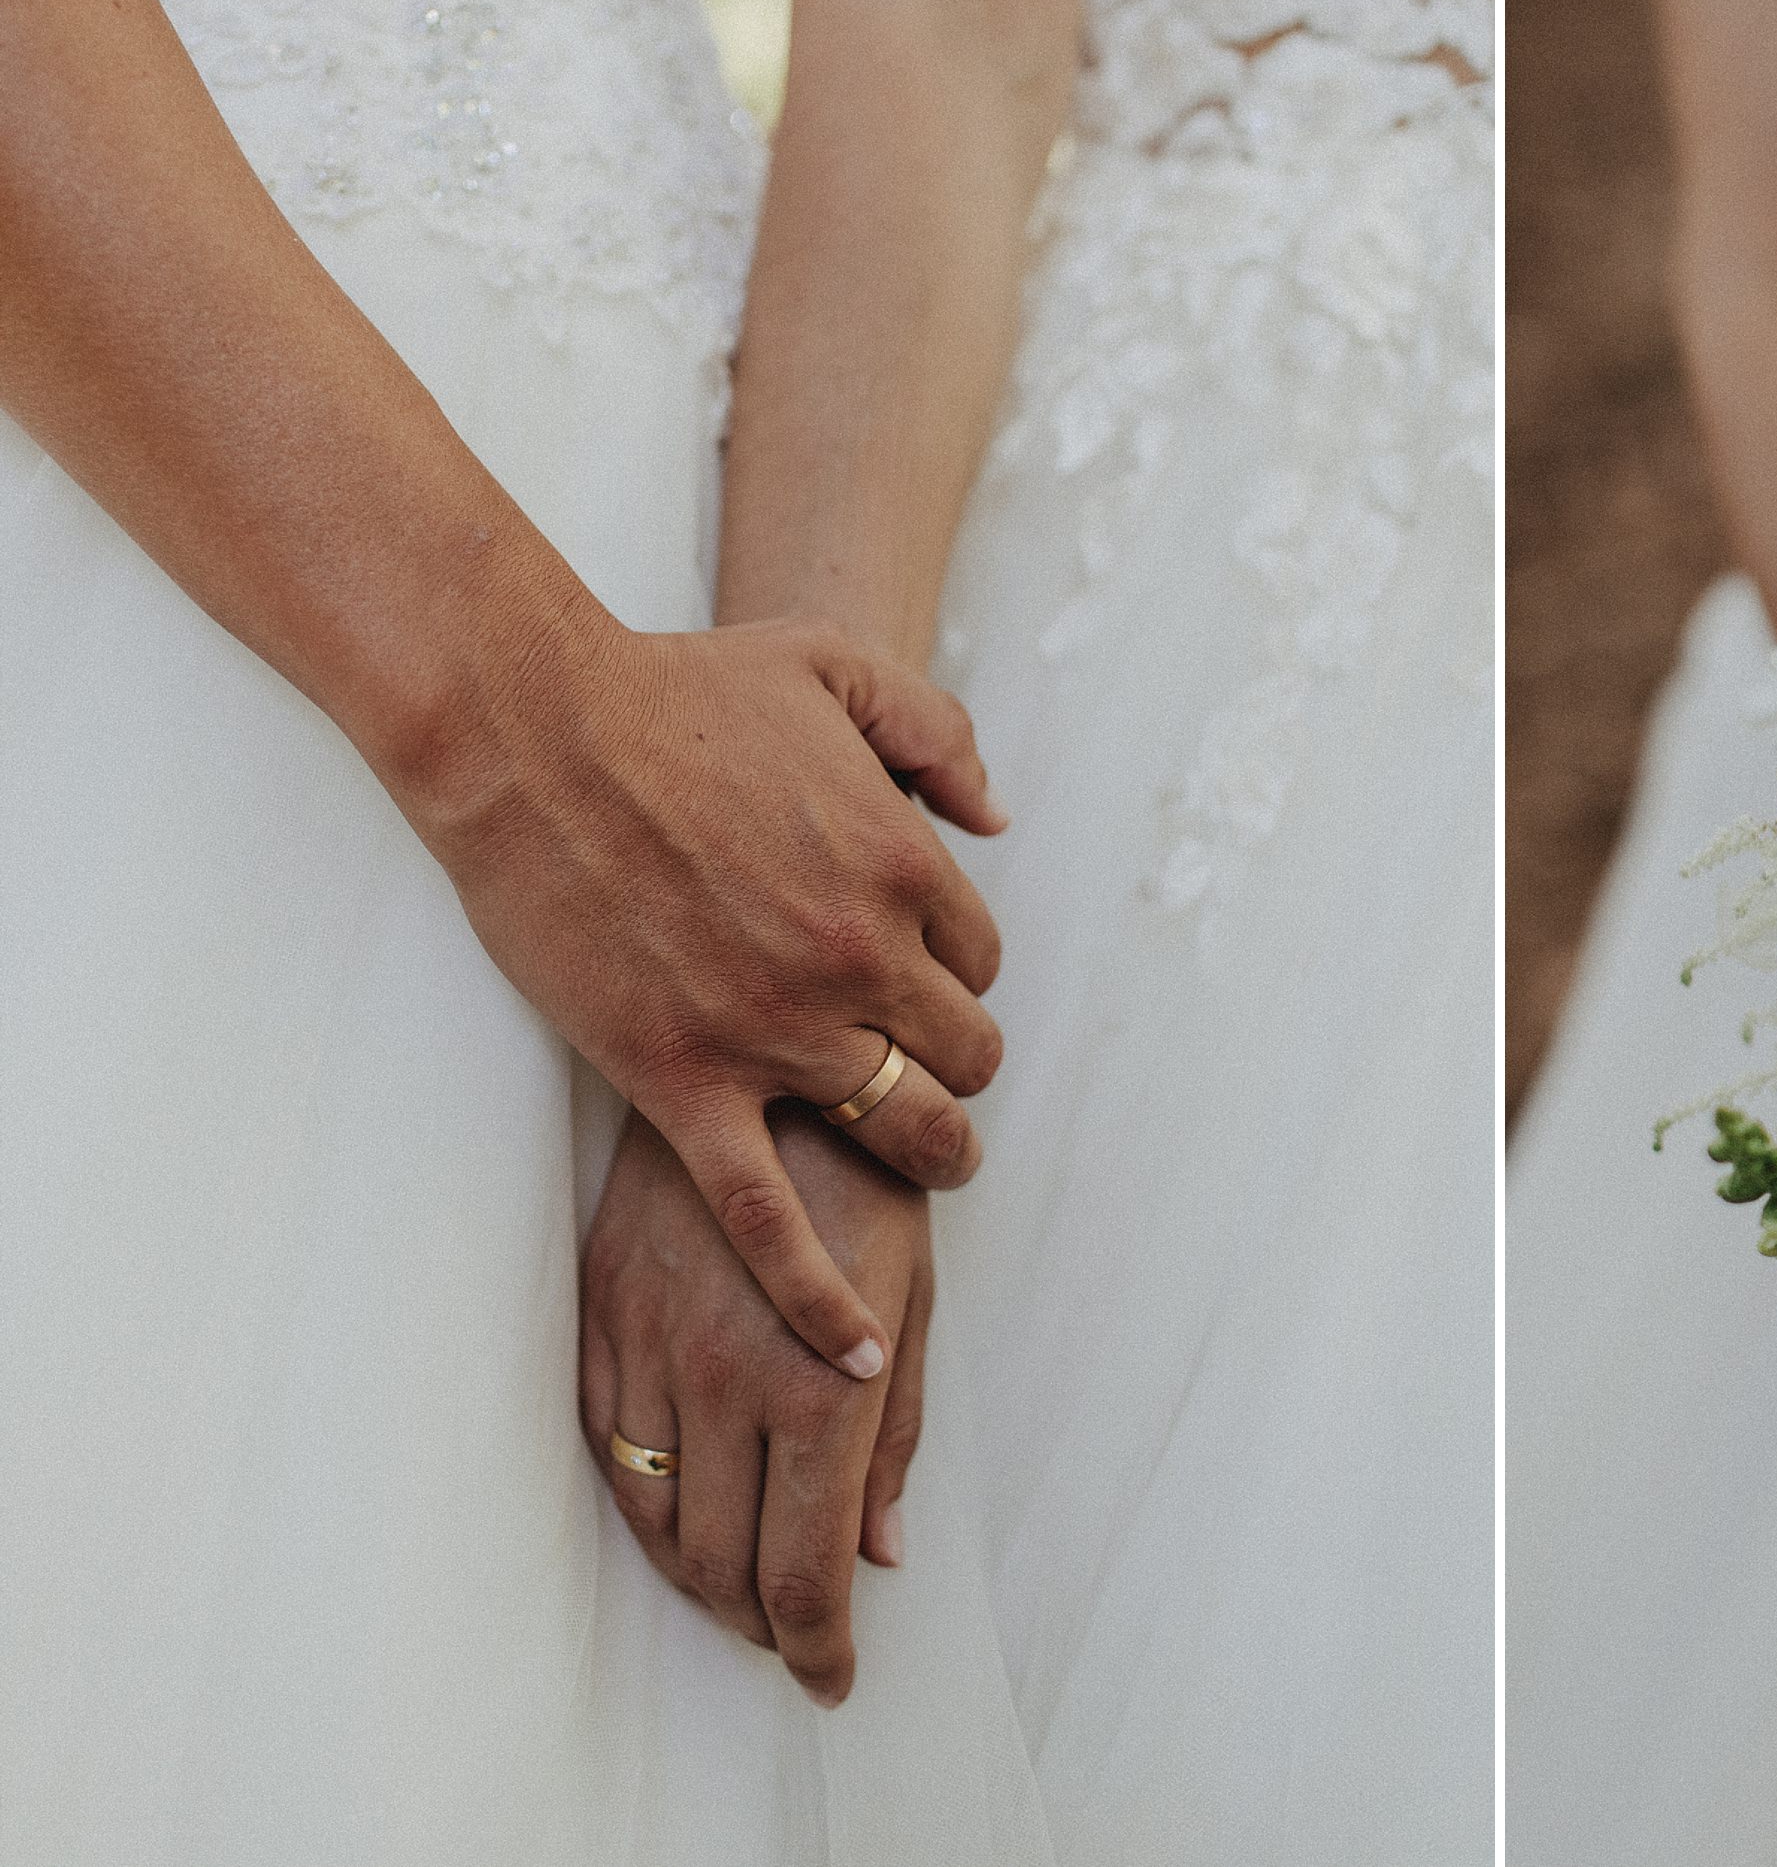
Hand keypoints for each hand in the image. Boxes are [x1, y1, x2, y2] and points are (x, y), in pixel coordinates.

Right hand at [393, 614, 1001, 1376]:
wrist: (533, 731)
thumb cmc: (678, 688)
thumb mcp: (837, 666)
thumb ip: (938, 732)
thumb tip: (997, 812)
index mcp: (904, 867)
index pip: (981, 959)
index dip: (956, 971)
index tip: (923, 975)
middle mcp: (859, 959)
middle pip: (962, 1055)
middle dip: (958, 1068)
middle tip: (935, 1076)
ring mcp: (773, 1029)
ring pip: (897, 1132)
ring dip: (930, 1156)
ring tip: (932, 1164)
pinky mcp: (683, 1081)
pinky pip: (766, 1218)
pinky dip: (815, 1296)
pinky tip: (854, 1356)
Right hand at [582, 1110, 933, 1707]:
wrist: (779, 1075)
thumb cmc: (874, 1187)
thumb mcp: (916, 1306)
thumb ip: (893, 1438)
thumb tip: (880, 1554)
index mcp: (824, 1388)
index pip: (805, 1571)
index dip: (817, 1647)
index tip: (831, 1679)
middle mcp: (728, 1381)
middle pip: (724, 1566)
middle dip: (762, 1624)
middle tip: (792, 1638)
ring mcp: (654, 1349)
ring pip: (657, 1518)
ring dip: (699, 1576)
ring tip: (740, 1591)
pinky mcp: (604, 1314)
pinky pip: (606, 1446)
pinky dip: (643, 1503)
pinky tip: (680, 1512)